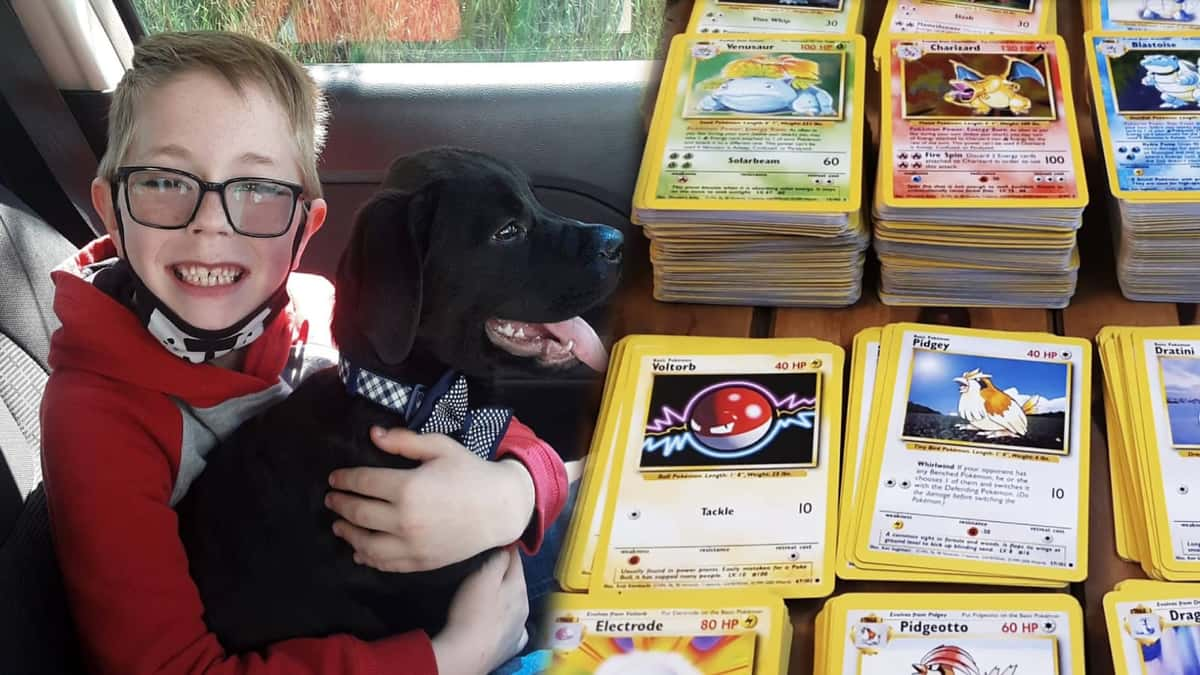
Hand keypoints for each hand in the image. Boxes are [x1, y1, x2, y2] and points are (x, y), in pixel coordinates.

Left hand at [325, 427, 535, 571]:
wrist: (500, 508)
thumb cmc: (471, 473)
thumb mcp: (440, 448)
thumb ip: (405, 440)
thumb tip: (373, 435)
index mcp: (408, 487)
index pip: (363, 482)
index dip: (345, 479)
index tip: (334, 478)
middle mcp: (404, 519)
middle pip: (359, 512)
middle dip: (340, 504)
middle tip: (331, 499)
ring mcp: (411, 544)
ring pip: (365, 543)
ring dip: (347, 533)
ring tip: (338, 525)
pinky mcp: (420, 562)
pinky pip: (385, 563)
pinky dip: (368, 558)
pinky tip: (359, 552)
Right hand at [432, 547, 528, 674]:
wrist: (468, 653)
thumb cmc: (472, 610)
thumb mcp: (483, 575)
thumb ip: (499, 558)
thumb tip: (509, 546)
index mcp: (519, 586)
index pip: (516, 558)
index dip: (506, 548)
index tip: (496, 542)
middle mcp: (525, 605)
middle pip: (517, 581)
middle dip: (505, 573)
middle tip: (486, 569)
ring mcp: (520, 627)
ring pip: (516, 603)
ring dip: (506, 596)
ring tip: (490, 595)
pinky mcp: (512, 644)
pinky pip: (514, 627)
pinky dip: (508, 621)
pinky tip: (500, 621)